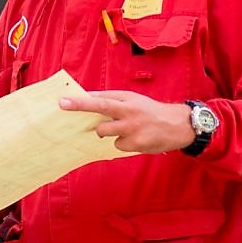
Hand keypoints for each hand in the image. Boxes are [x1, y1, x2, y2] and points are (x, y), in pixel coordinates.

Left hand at [59, 90, 194, 153]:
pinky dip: (121, 143)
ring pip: (104, 131)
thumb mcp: (133, 100)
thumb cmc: (150, 111)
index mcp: (127, 99)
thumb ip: (113, 100)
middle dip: (80, 107)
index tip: (63, 101)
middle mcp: (129, 111)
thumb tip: (88, 99)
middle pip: (99, 108)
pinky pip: (117, 145)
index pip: (100, 97)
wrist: (178, 125)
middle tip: (63, 105)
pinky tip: (135, 138)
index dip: (80, 100)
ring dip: (105, 131)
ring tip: (122, 128)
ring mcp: (132, 128)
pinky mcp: (136, 143)